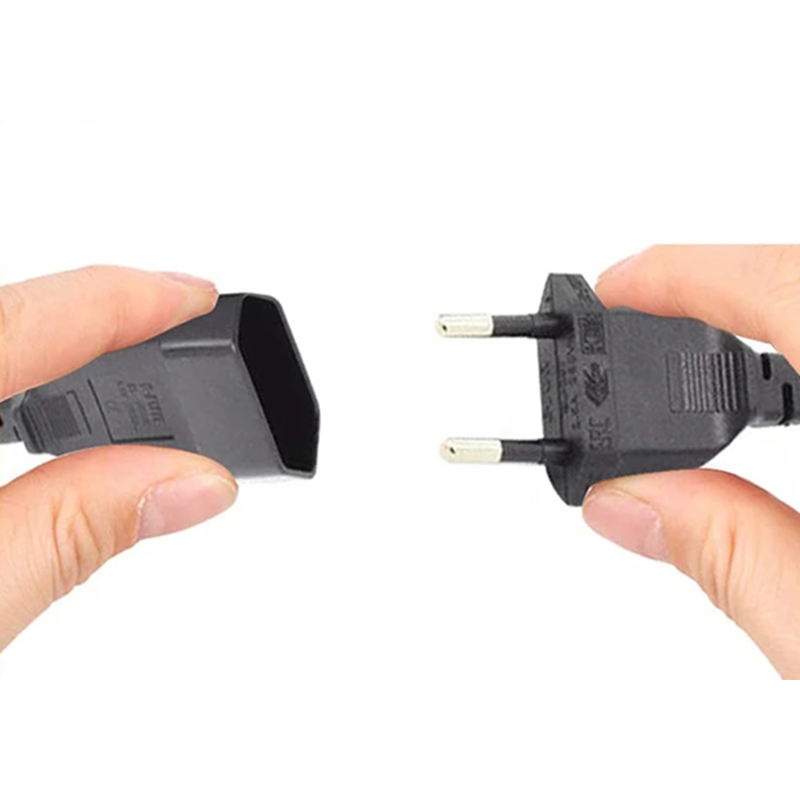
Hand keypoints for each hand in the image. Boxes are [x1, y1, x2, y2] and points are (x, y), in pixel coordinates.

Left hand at [0, 267, 237, 650]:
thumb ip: (68, 537)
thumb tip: (190, 484)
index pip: (21, 321)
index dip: (123, 299)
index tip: (193, 292)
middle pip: (4, 323)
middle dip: (89, 321)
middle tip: (168, 324)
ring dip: (49, 357)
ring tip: (115, 373)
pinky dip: (18, 391)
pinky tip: (37, 416)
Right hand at [584, 245, 799, 677]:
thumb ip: (732, 561)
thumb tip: (627, 502)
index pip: (789, 290)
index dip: (688, 273)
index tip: (615, 284)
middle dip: (722, 292)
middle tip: (640, 318)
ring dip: (768, 326)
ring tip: (697, 357)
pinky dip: (797, 366)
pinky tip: (781, 397)